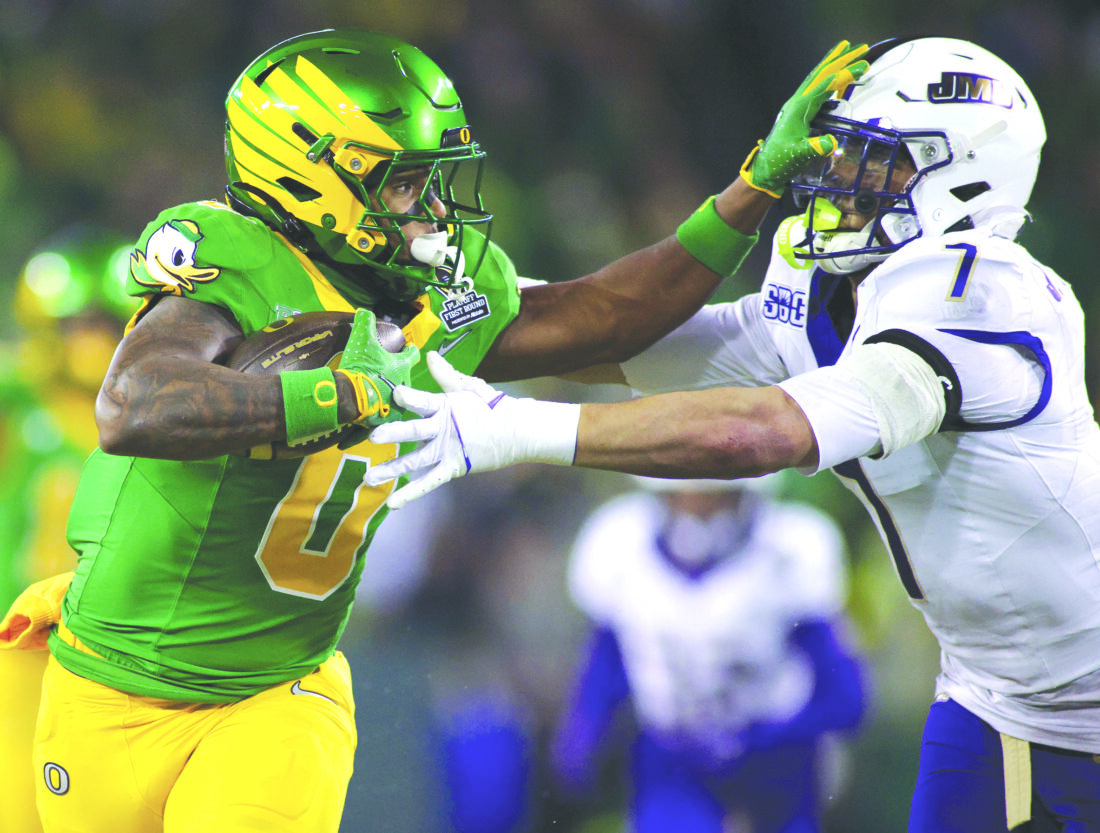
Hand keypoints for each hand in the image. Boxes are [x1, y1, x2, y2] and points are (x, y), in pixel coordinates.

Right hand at [336, 309, 418, 432]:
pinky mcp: (385, 420)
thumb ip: (365, 322)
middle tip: (381, 372)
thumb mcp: (361, 340)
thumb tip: (364, 310)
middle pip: (403, 377)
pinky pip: (382, 416)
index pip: (413, 354)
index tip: (408, 348)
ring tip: (373, 392)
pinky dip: (376, 413)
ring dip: (386, 394)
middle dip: (395, 375)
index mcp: (402, 366)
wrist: (349, 398)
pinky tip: (366, 411)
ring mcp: (396, 405)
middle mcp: (404, 386)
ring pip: (395, 398)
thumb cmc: (360, 367)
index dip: (410, 350)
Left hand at [366, 352, 578, 508]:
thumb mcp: (470, 387)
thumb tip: (429, 355)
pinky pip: (429, 482)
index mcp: (445, 406)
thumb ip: (447, 375)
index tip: (396, 394)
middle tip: (374, 437)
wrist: (517, 431)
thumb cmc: (492, 407)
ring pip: (416, 461)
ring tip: (369, 477)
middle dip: (393, 433)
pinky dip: (411, 493)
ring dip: (392, 469)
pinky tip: (392, 503)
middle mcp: (442, 429)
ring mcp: (446, 451)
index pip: (422, 400)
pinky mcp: (453, 468)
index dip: (408, 397)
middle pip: (414, 431)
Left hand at [741, 40, 868, 197]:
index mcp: (799, 108)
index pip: (825, 85)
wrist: (766, 170)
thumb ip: (814, 147)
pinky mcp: (800, 113)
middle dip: (842, 59)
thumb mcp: (798, 155)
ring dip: (834, 63)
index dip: (845, 74)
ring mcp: (798, 106)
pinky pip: (817, 89)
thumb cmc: (780, 162)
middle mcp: (798, 102)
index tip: (864, 65)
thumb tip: (829, 143)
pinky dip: (829, 79)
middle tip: (862, 47)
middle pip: (822, 74)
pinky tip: (836, 77)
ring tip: (848, 49)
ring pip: (818, 78)